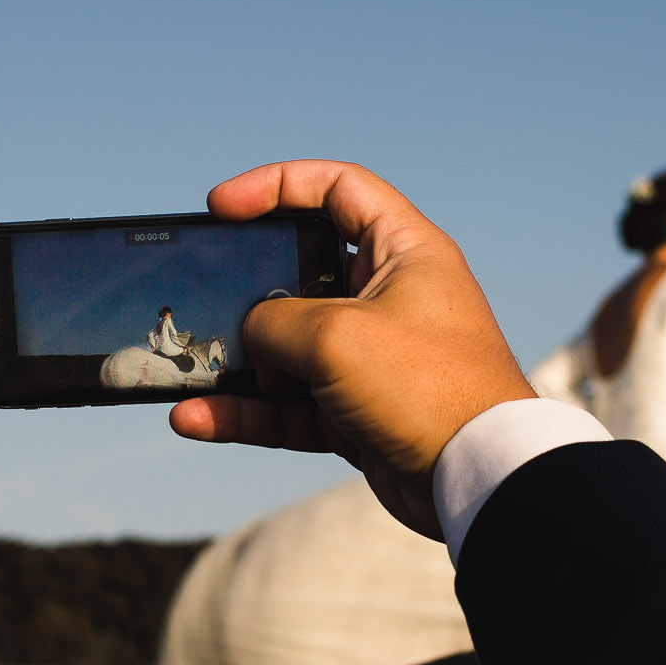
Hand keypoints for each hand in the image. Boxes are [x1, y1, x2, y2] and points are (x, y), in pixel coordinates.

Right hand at [167, 161, 535, 538]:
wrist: (478, 478)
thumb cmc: (425, 387)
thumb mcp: (334, 335)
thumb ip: (275, 321)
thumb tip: (252, 338)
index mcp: (404, 252)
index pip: (337, 190)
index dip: (277, 186)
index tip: (223, 206)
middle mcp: (391, 299)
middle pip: (301, 275)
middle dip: (247, 290)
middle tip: (204, 296)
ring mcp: (373, 360)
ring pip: (288, 351)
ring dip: (237, 365)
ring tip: (186, 374)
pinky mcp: (358, 415)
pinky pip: (290, 408)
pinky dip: (246, 414)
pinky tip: (197, 420)